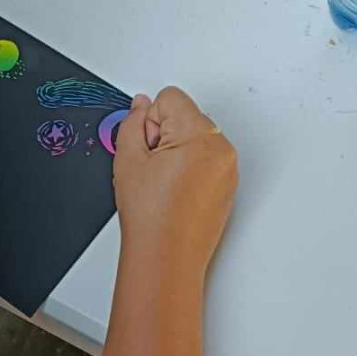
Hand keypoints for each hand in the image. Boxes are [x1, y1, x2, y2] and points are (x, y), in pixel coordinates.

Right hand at [114, 88, 236, 269]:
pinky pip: (207, 159)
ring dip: (179, 152)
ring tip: (164, 185)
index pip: (171, 97)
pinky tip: (176, 193)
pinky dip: (191, 169)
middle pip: (186, 115)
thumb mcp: (128, 160)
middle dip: (166, 135)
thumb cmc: (152, 218)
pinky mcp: (229, 184)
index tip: (149, 149)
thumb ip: (132, 122)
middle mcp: (221, 148)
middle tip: (154, 170)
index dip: (150, 121)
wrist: (167, 258)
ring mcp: (228, 168)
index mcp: (200, 136)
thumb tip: (141, 105)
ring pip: (197, 138)